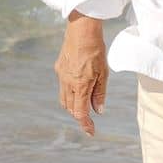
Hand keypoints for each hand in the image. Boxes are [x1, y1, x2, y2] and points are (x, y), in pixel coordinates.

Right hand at [55, 16, 108, 134]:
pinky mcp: (59, 68)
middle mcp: (67, 83)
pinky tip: (79, 84)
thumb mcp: (103, 73)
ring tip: (85, 101)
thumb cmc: (96, 50)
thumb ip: (100, 93)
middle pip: (70, 108)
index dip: (85, 124)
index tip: (91, 132)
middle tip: (90, 116)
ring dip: (73, 105)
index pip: (80, 113)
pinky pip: (63, 86)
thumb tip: (98, 111)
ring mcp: (61, 75)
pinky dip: (70, 92)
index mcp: (80, 86)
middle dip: (79, 114)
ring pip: (64, 99)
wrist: (81, 30)